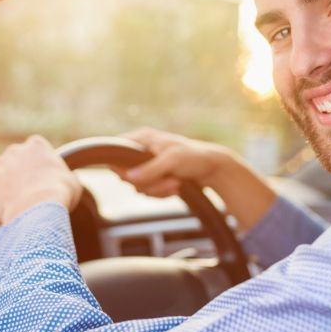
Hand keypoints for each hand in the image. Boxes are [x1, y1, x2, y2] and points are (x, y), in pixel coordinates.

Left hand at [0, 135, 82, 224]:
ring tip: (19, 200)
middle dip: (20, 169)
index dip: (38, 161)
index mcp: (37, 145)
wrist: (37, 208)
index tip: (42, 174)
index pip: (34, 147)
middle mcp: (16, 150)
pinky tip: (10, 207)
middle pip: (15, 157)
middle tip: (29, 188)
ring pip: (2, 172)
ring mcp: (0, 164)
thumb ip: (67, 175)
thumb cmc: (59, 193)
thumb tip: (71, 177)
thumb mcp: (72, 182)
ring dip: (7, 182)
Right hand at [116, 128, 276, 229]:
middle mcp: (142, 151)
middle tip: (168, 179)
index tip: (131, 176)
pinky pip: (149, 192)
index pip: (116, 150)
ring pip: (138, 186)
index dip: (119, 166)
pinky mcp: (156, 179)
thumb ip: (150, 169)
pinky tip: (177, 186)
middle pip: (126, 174)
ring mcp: (148, 166)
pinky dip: (163, 193)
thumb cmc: (195, 157)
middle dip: (148, 182)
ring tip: (177, 182)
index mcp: (142, 138)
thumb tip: (127, 177)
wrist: (215, 169)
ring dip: (158, 189)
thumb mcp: (172, 161)